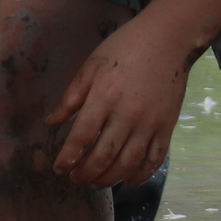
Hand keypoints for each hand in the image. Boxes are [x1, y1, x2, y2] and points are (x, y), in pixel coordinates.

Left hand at [46, 20, 192, 188]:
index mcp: (104, 97)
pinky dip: (140, 175)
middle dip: (85, 173)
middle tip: (75, 178)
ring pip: (127, 163)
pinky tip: (127, 180)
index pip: (82, 137)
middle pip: (103, 156)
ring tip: (95, 182)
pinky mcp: (167, 127)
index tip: (59, 168)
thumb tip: (51, 123)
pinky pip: (154, 159)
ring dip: (108, 179)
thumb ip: (71, 97)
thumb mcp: (91, 66)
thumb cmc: (125, 48)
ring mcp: (150, 123)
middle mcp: (127, 115)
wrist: (168, 39)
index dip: (68, 158)